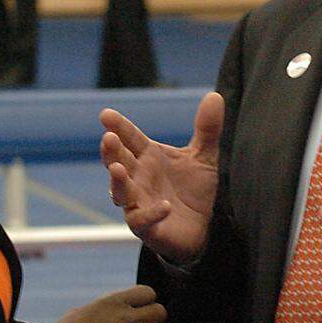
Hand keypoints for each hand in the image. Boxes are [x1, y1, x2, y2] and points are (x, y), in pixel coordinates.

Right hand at [101, 92, 222, 263]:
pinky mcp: (147, 227)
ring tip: (117, 170)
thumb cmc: (193, 189)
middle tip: (108, 138)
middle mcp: (138, 178)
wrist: (203, 227)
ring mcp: (139, 203)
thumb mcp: (204, 157)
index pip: (129, 138)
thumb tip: (215, 95)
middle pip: (118, 162)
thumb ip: (207, 129)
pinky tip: (166, 205)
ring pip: (120, 192)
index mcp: (148, 157)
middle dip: (111, 152)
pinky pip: (142, 221)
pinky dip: (151, 213)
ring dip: (116, 182)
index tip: (106, 114)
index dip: (118, 126)